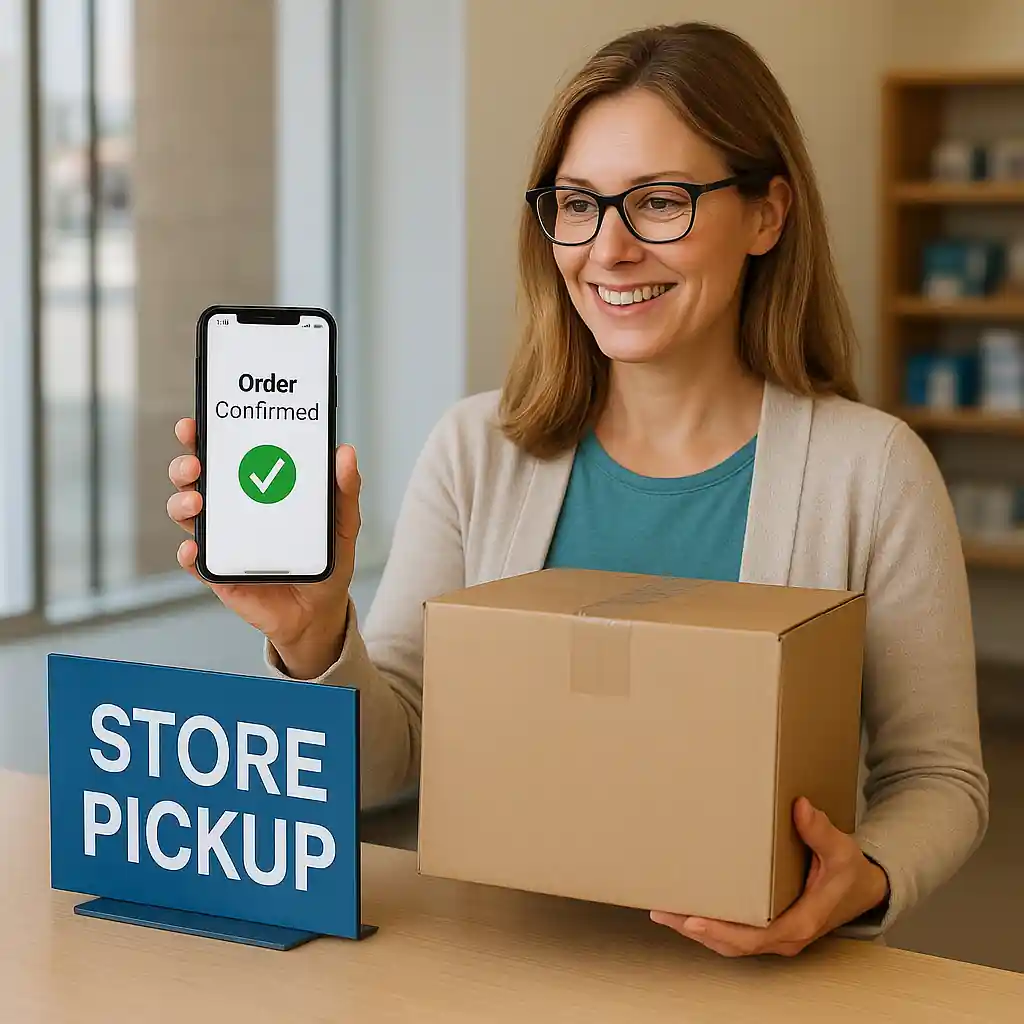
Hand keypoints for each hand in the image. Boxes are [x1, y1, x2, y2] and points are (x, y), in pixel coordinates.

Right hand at [166, 417, 361, 677]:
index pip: (226, 454)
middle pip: (196, 478)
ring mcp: (222, 539)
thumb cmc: (325, 559)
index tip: (196, 423)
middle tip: (195, 464)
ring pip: (186, 512)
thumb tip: (346, 453)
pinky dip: (188, 551)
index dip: (205, 436)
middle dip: (186, 465)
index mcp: (257, 486)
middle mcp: (233, 508)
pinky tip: (195, 547)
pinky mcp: (217, 571)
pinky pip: (193, 560)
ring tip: (197, 502)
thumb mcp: (342, 523)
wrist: (319, 611)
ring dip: (182, 502)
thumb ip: (344, 490)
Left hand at [650, 797, 888, 957]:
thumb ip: (820, 831)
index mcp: (801, 922)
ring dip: (698, 930)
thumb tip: (800, 807)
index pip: (756, 937)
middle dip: (697, 931)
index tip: (693, 920)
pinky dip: (710, 926)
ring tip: (664, 911)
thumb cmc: (850, 871)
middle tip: (663, 911)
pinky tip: (686, 911)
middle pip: (734, 944)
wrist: (864, 888)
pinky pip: (736, 934)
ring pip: (731, 942)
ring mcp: (777, 935)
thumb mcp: (841, 849)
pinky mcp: (771, 927)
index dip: (723, 931)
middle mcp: (785, 936)